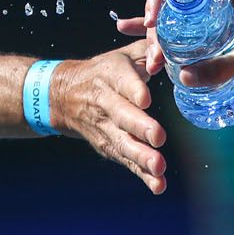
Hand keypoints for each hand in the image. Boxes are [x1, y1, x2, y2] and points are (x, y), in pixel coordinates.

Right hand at [50, 40, 170, 194]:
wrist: (63, 96)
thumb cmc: (106, 71)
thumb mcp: (124, 53)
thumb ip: (151, 49)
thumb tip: (170, 53)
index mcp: (111, 75)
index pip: (122, 81)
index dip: (133, 89)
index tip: (145, 99)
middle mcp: (106, 102)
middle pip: (122, 115)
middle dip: (140, 126)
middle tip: (158, 137)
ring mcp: (105, 127)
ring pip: (122, 142)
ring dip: (141, 157)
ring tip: (159, 168)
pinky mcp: (108, 146)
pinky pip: (125, 161)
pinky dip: (141, 174)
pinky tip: (158, 185)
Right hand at [116, 0, 233, 88]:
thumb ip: (221, 67)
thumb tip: (184, 76)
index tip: (151, 23)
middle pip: (171, 2)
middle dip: (155, 28)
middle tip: (156, 58)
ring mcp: (212, 13)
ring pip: (173, 18)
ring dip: (157, 38)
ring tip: (152, 65)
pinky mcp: (212, 31)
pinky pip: (180, 29)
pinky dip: (159, 33)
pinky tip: (132, 36)